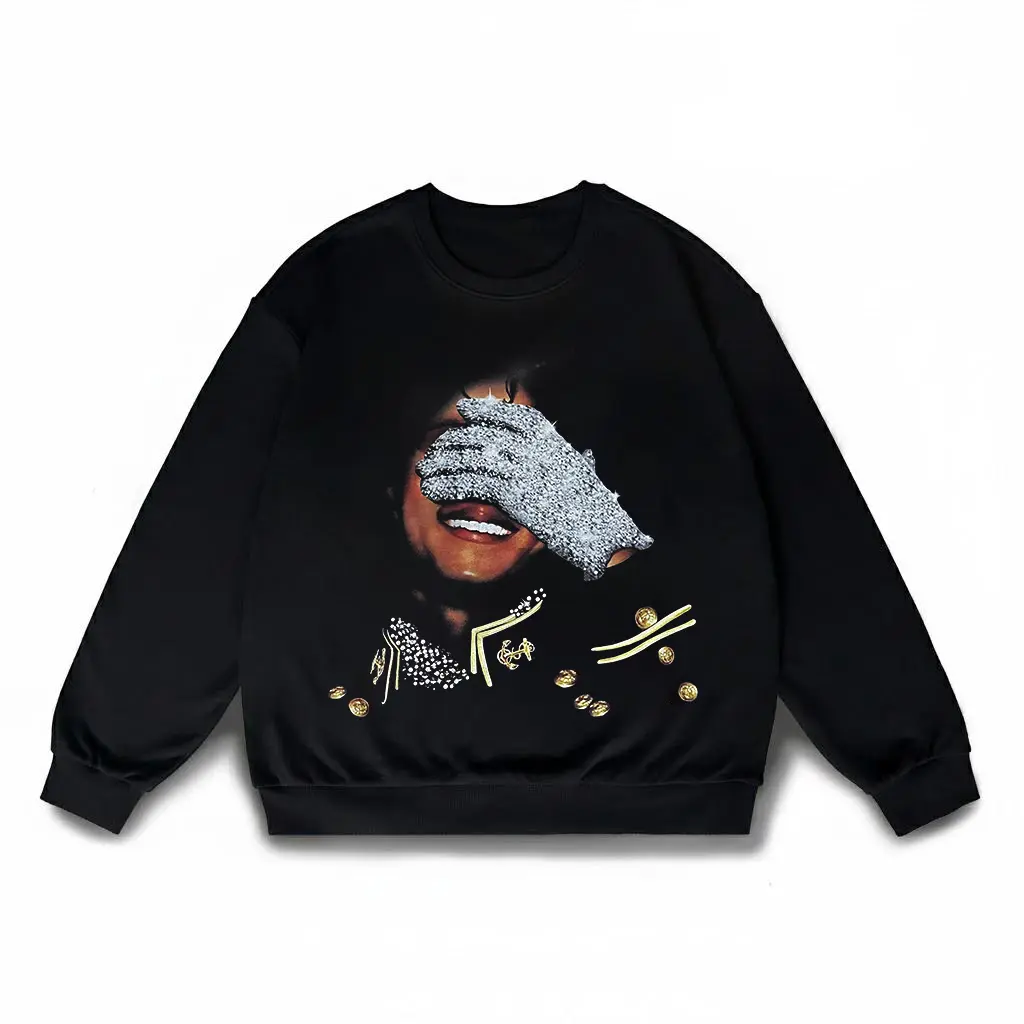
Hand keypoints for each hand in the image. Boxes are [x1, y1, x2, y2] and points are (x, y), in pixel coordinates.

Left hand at [417, 396, 652, 580]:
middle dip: (457, 442)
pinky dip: (451, 483)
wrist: (602, 533)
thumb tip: (549, 451)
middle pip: (489, 436)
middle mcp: (538, 450)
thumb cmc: (592, 510)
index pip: (515, 418)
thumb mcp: (579, 475)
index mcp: (555, 442)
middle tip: (436, 449)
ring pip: (476, 458)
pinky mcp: (514, 494)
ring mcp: (526, 470)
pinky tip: (436, 488)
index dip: (487, 412)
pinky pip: (474, 483)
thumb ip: (557, 459)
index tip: (465, 411)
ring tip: (427, 470)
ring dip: (446, 464)